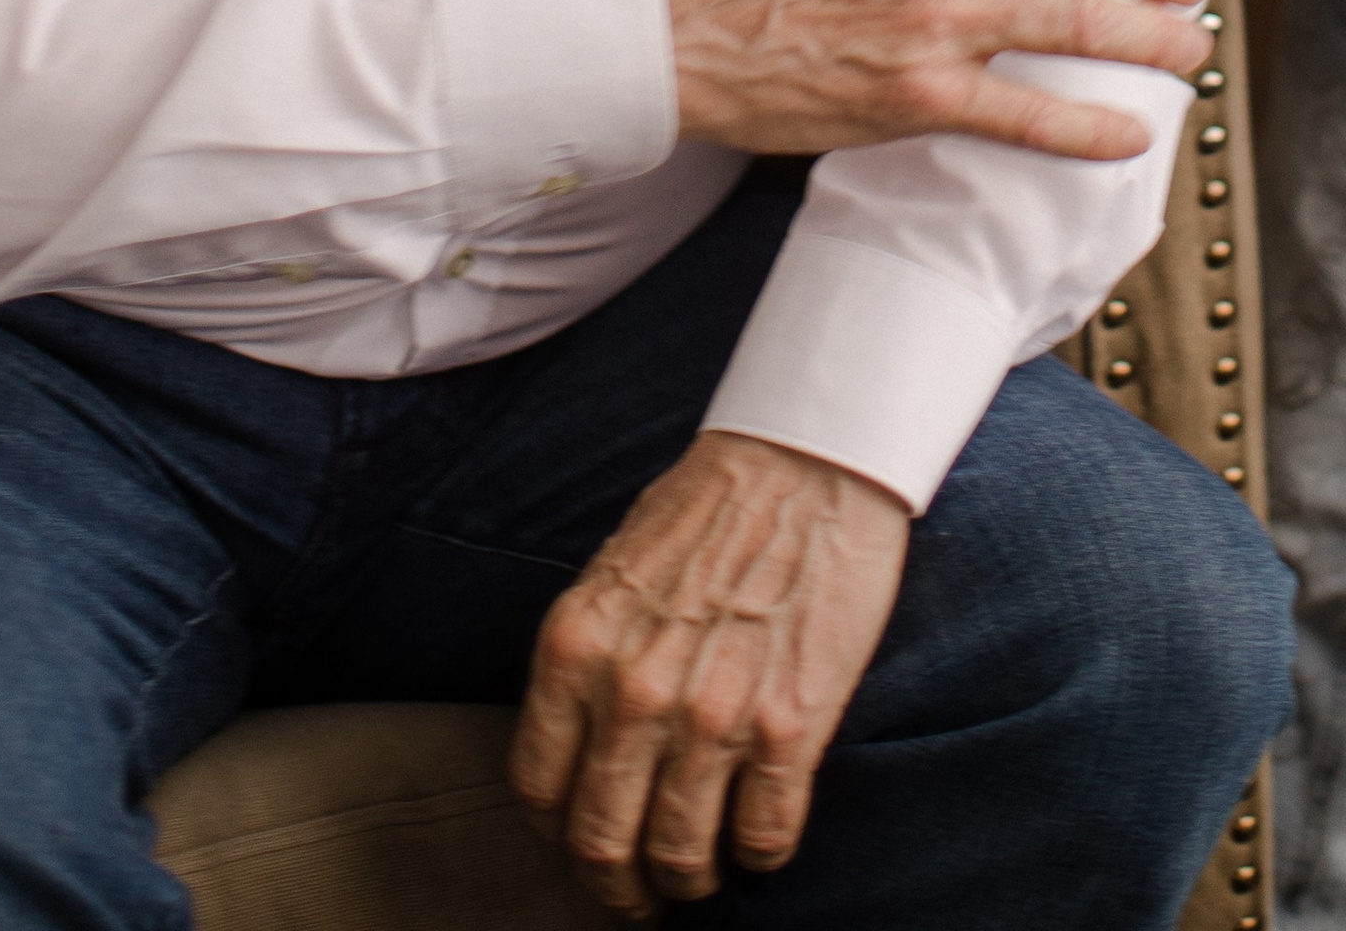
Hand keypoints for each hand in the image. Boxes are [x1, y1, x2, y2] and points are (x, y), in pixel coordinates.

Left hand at [510, 432, 908, 912]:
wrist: (806, 458)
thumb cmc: (710, 507)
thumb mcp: (613, 573)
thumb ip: (591, 660)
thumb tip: (585, 746)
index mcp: (577, 647)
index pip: (539, 791)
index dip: (560, 834)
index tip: (584, 844)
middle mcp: (632, 692)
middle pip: (601, 842)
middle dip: (619, 886)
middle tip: (641, 893)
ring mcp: (712, 715)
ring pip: (681, 854)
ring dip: (691, 878)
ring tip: (705, 869)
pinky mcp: (788, 726)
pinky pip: (765, 836)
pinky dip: (761, 854)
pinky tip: (761, 837)